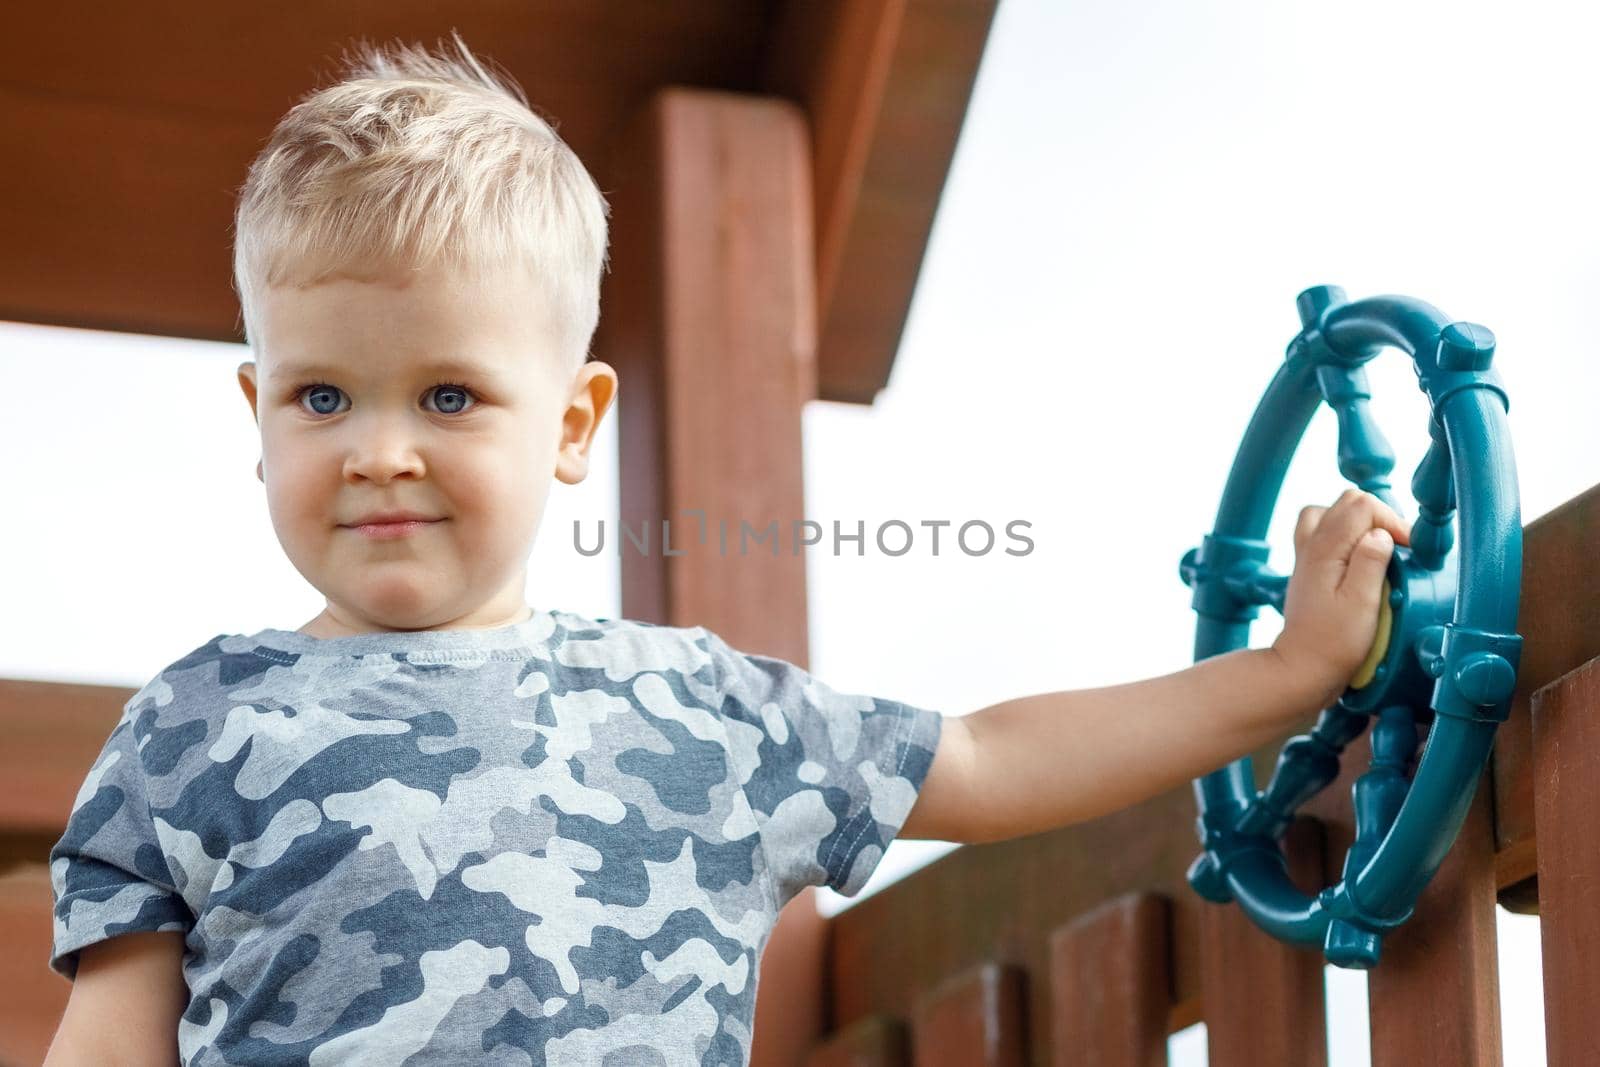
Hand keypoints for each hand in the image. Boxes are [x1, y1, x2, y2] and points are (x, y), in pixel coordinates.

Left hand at [1271, 488, 1411, 707]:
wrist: (1302, 666)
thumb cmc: (1334, 642)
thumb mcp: (1362, 602)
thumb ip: (1372, 561)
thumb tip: (1381, 534)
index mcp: (1326, 548)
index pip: (1362, 504)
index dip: (1391, 521)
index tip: (1407, 550)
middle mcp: (1311, 544)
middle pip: (1347, 501)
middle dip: (1379, 517)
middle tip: (1397, 548)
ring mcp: (1306, 554)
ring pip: (1332, 512)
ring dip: (1359, 523)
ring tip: (1378, 549)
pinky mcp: (1308, 567)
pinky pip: (1323, 531)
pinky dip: (1344, 535)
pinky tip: (1358, 558)